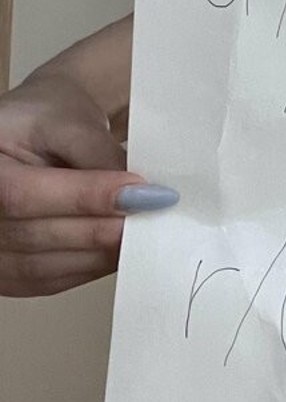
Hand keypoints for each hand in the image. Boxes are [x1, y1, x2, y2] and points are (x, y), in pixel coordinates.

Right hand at [0, 72, 177, 297]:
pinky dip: (90, 266)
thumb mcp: (71, 121)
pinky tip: (120, 248)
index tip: (142, 196)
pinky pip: (49, 281)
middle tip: (155, 217)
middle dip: (102, 230)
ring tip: (145, 233)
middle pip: (36, 236)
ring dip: (100, 253)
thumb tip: (137, 194)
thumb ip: (99, 156)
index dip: (85, 199)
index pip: (24, 194)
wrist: (36, 132)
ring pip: (44, 267)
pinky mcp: (8, 272)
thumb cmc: (46, 120)